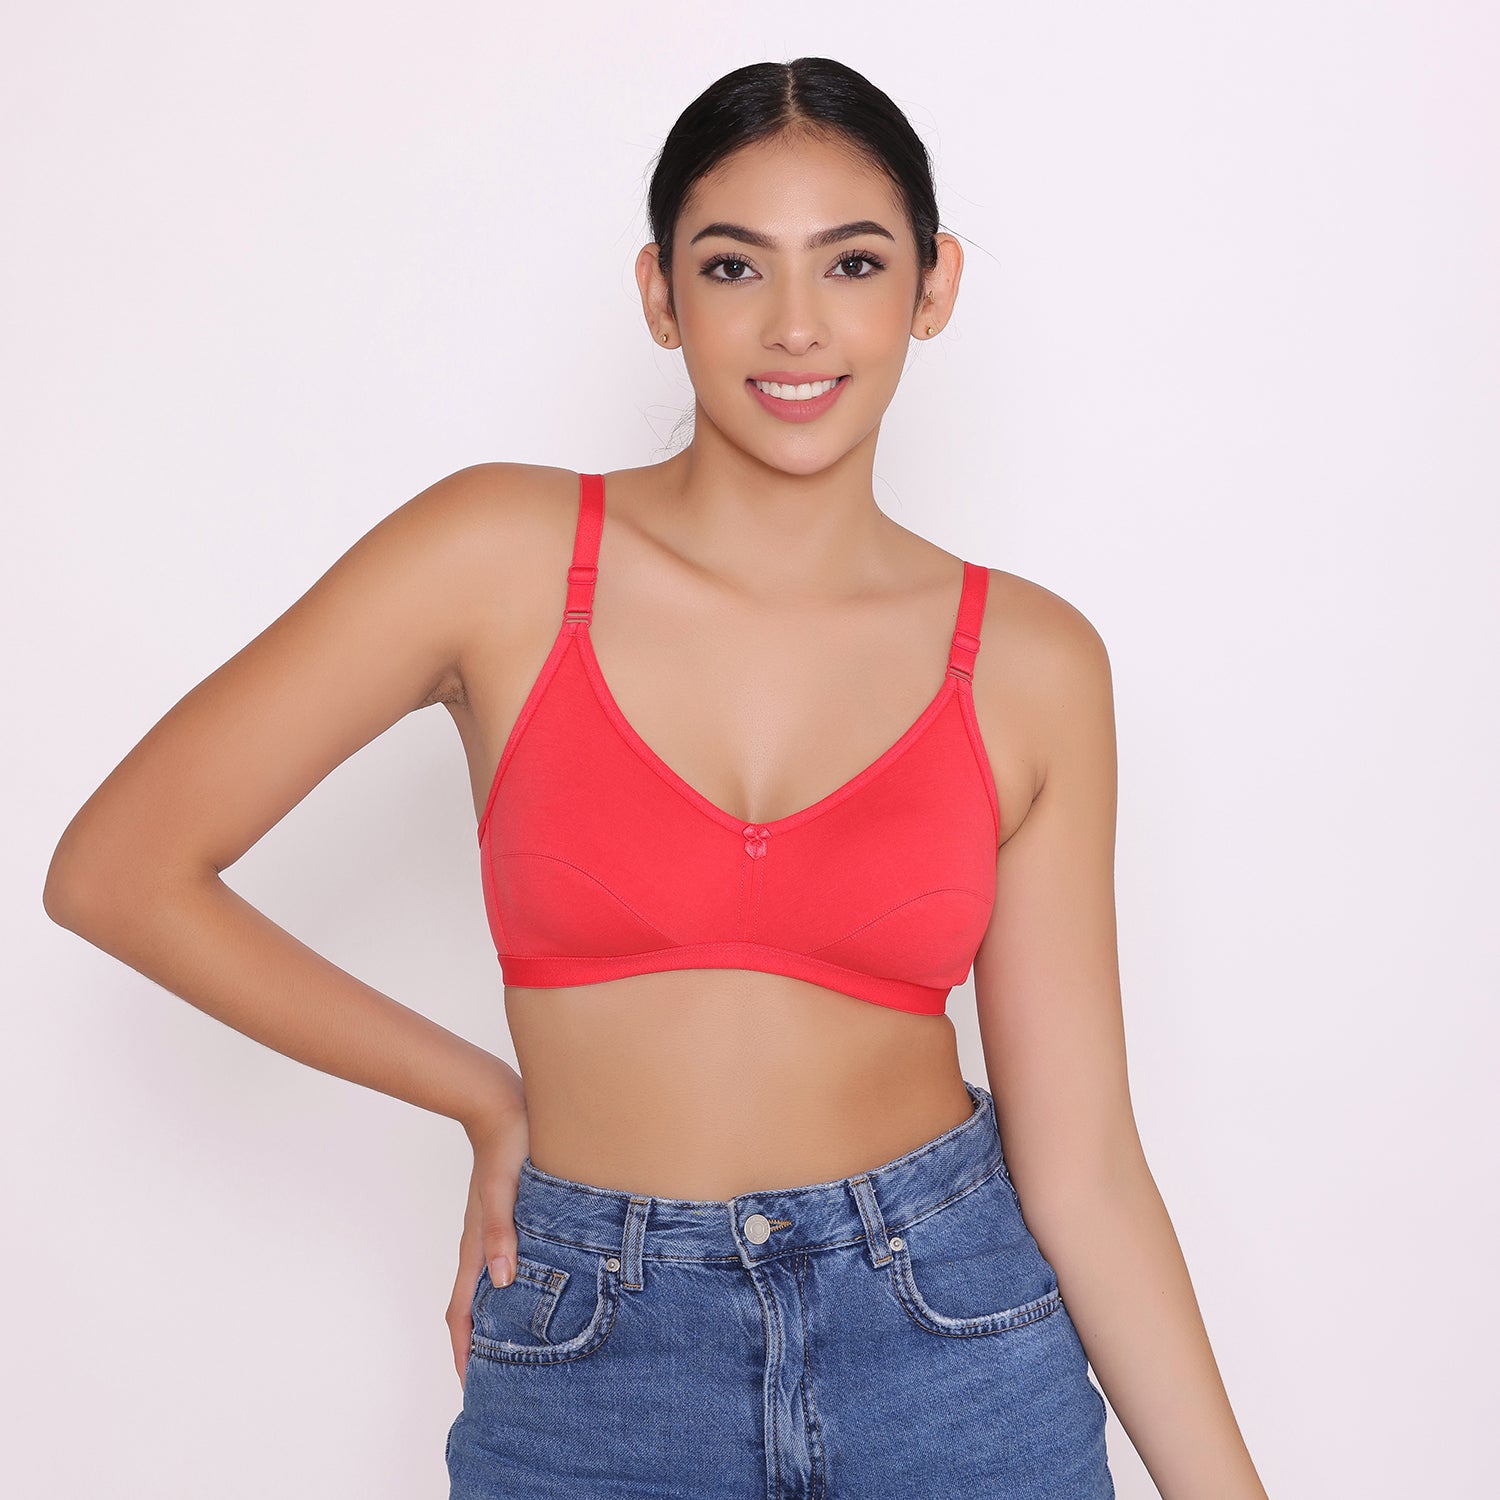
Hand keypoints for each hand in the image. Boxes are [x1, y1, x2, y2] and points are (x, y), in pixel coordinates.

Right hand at [446, 1104, 529, 1387]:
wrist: (501, 1104)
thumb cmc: (508, 1145)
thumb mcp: (508, 1191)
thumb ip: (502, 1234)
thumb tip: (501, 1281)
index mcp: (477, 1245)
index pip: (462, 1312)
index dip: (465, 1350)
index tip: (471, 1386)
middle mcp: (479, 1244)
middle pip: (471, 1306)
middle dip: (477, 1345)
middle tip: (493, 1380)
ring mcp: (490, 1230)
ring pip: (486, 1286)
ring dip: (492, 1318)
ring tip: (510, 1346)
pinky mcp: (504, 1215)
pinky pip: (500, 1262)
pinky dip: (507, 1287)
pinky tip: (526, 1288)